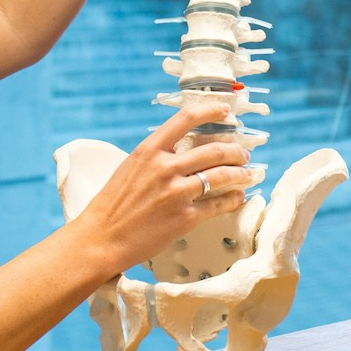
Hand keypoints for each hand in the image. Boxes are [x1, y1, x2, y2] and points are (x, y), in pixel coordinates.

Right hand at [72, 104, 261, 274]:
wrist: (101, 239)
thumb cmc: (113, 205)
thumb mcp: (131, 168)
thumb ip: (157, 157)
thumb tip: (184, 151)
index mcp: (149, 150)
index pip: (186, 118)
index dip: (211, 110)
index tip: (226, 111)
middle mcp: (165, 167)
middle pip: (214, 150)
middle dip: (235, 151)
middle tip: (242, 154)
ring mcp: (176, 192)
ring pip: (221, 175)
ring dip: (241, 174)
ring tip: (249, 174)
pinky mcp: (185, 218)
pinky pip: (218, 204)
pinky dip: (233, 199)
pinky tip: (238, 197)